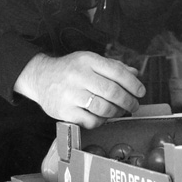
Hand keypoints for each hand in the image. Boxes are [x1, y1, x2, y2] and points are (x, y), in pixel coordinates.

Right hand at [13, 52, 143, 127]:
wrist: (40, 77)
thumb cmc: (70, 70)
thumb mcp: (89, 61)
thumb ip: (112, 67)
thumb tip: (135, 74)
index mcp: (87, 60)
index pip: (116, 72)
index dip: (133, 84)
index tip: (141, 92)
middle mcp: (78, 76)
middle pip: (112, 91)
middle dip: (128, 101)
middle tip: (134, 105)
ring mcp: (70, 94)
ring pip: (103, 108)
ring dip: (116, 112)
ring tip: (119, 112)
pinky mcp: (64, 111)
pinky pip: (90, 121)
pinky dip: (101, 121)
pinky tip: (102, 117)